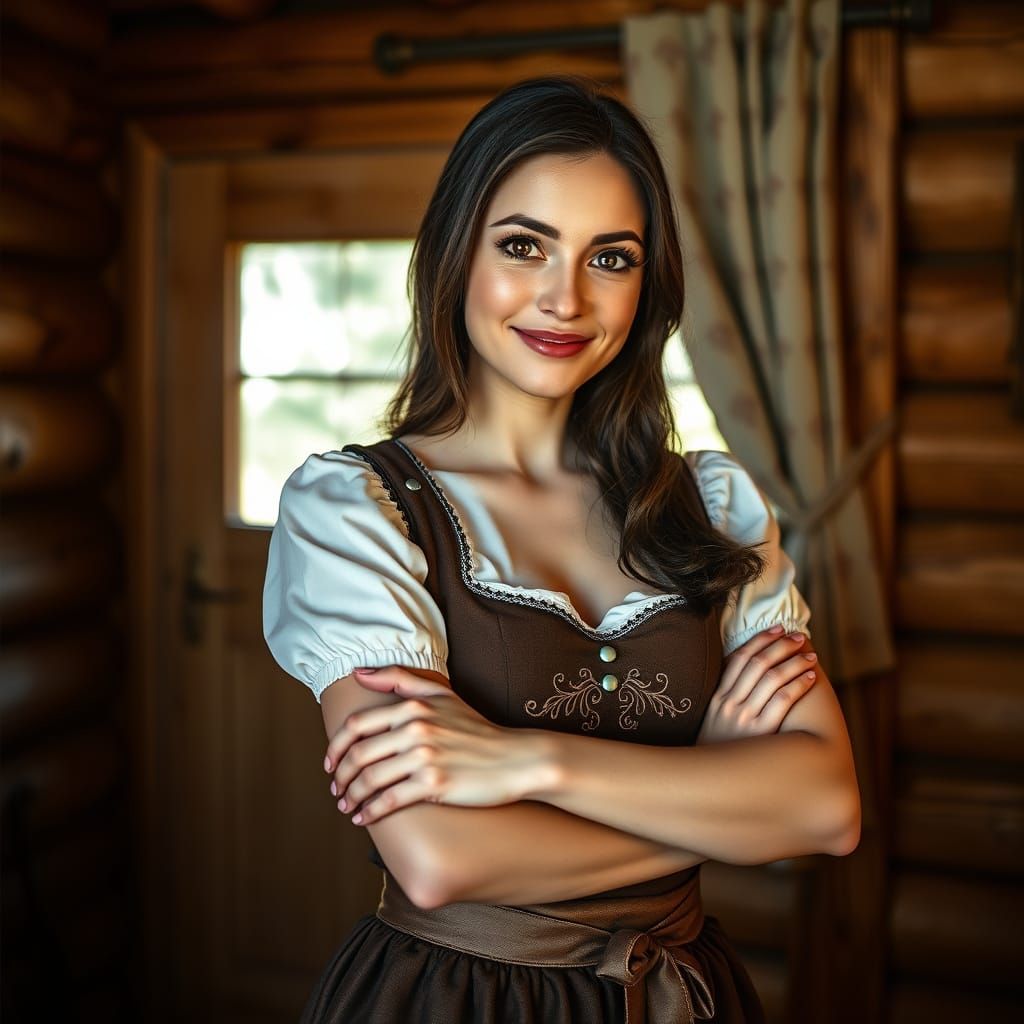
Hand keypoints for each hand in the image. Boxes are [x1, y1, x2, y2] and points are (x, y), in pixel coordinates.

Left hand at [323, 666, 533, 824]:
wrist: (515, 759)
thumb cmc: (478, 728)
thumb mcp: (442, 695)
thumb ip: (400, 678)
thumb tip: (358, 672)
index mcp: (414, 706)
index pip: (358, 725)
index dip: (336, 746)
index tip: (330, 763)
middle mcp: (416, 729)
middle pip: (359, 754)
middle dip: (340, 776)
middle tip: (336, 789)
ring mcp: (425, 757)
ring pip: (370, 779)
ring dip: (351, 797)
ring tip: (347, 806)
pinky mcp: (434, 785)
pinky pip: (390, 801)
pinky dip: (370, 812)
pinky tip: (364, 818)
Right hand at [696, 626, 817, 744]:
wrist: (709, 784)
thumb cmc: (718, 752)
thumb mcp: (712, 721)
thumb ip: (726, 699)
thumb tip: (745, 675)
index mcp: (717, 697)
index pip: (740, 657)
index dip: (761, 640)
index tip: (778, 628)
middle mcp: (729, 704)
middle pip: (759, 663)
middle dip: (781, 646)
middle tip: (800, 637)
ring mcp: (745, 719)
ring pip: (773, 679)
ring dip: (794, 662)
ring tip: (811, 656)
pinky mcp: (762, 734)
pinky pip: (783, 701)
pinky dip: (798, 685)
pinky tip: (810, 678)